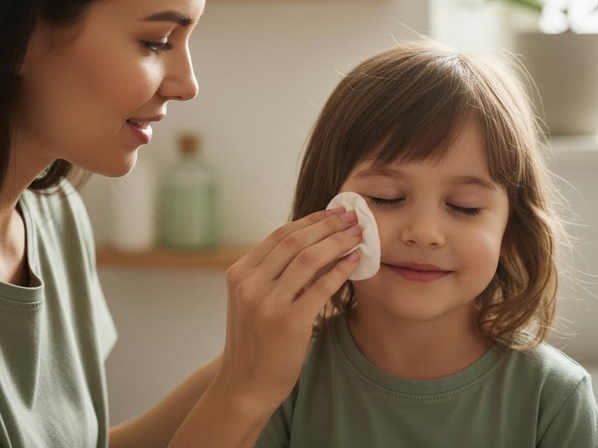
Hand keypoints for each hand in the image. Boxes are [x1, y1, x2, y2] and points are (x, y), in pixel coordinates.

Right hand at [213, 208, 361, 416]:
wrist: (244, 386)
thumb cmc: (254, 342)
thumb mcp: (252, 300)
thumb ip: (271, 273)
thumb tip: (314, 242)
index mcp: (239, 274)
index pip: (279, 235)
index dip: (310, 220)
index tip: (334, 212)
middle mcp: (250, 284)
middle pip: (295, 241)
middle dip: (328, 225)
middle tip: (353, 217)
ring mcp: (268, 303)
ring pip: (310, 258)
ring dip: (338, 241)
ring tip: (358, 234)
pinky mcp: (289, 323)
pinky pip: (322, 286)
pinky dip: (341, 269)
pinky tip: (355, 260)